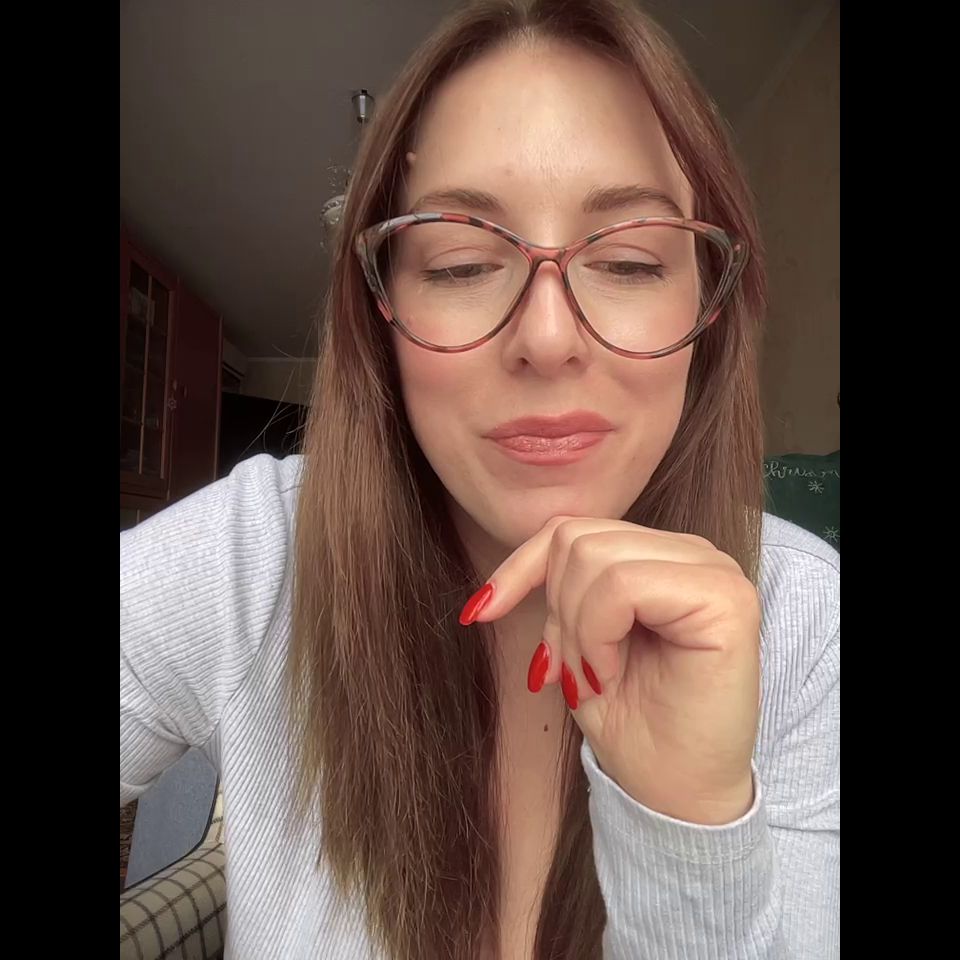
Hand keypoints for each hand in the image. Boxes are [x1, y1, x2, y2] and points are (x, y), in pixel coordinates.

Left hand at [459, 516, 760, 824]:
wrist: (676, 796)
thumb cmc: (632, 722)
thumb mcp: (576, 644)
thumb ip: (561, 591)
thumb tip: (499, 584)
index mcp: (659, 556)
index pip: (573, 529)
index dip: (520, 567)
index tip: (480, 613)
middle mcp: (691, 552)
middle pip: (578, 539)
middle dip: (555, 612)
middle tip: (572, 671)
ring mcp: (715, 571)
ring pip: (596, 558)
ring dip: (576, 629)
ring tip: (595, 677)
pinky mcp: (727, 600)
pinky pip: (625, 585)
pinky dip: (599, 634)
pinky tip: (611, 674)